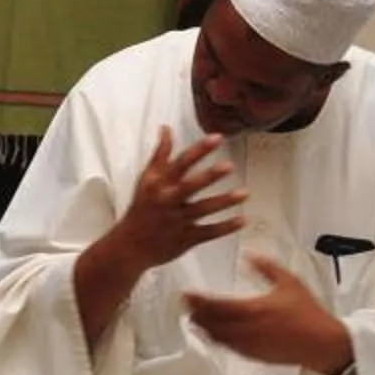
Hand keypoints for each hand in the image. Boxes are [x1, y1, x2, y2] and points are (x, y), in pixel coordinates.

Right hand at [107, 128, 244, 272]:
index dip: (199, 149)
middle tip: (229, 166)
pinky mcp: (186, 239)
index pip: (181, 162)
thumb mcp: (147, 179)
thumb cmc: (142, 207)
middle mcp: (168, 200)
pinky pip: (209, 232)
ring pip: (203, 209)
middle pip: (190, 186)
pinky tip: (243, 220)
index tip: (218, 137)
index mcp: (160, 184)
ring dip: (224, 201)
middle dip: (209, 176)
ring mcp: (178, 220)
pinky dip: (226, 227)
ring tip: (245, 193)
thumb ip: (160, 154)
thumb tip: (166, 128)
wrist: (130, 246)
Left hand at [184, 253, 352, 372]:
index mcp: (255, 309)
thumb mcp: (290, 282)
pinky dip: (216, 340)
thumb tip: (250, 254)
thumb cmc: (308, 314)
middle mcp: (247, 329)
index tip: (186, 294)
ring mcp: (249, 345)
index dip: (198, 300)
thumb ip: (267, 267)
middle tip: (185, 305)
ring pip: (217, 337)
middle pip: (212, 322)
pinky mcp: (253, 356)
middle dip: (196, 313)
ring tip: (194, 318)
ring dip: (203, 328)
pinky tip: (212, 334)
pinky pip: (227, 348)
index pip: (218, 305)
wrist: (321, 343)